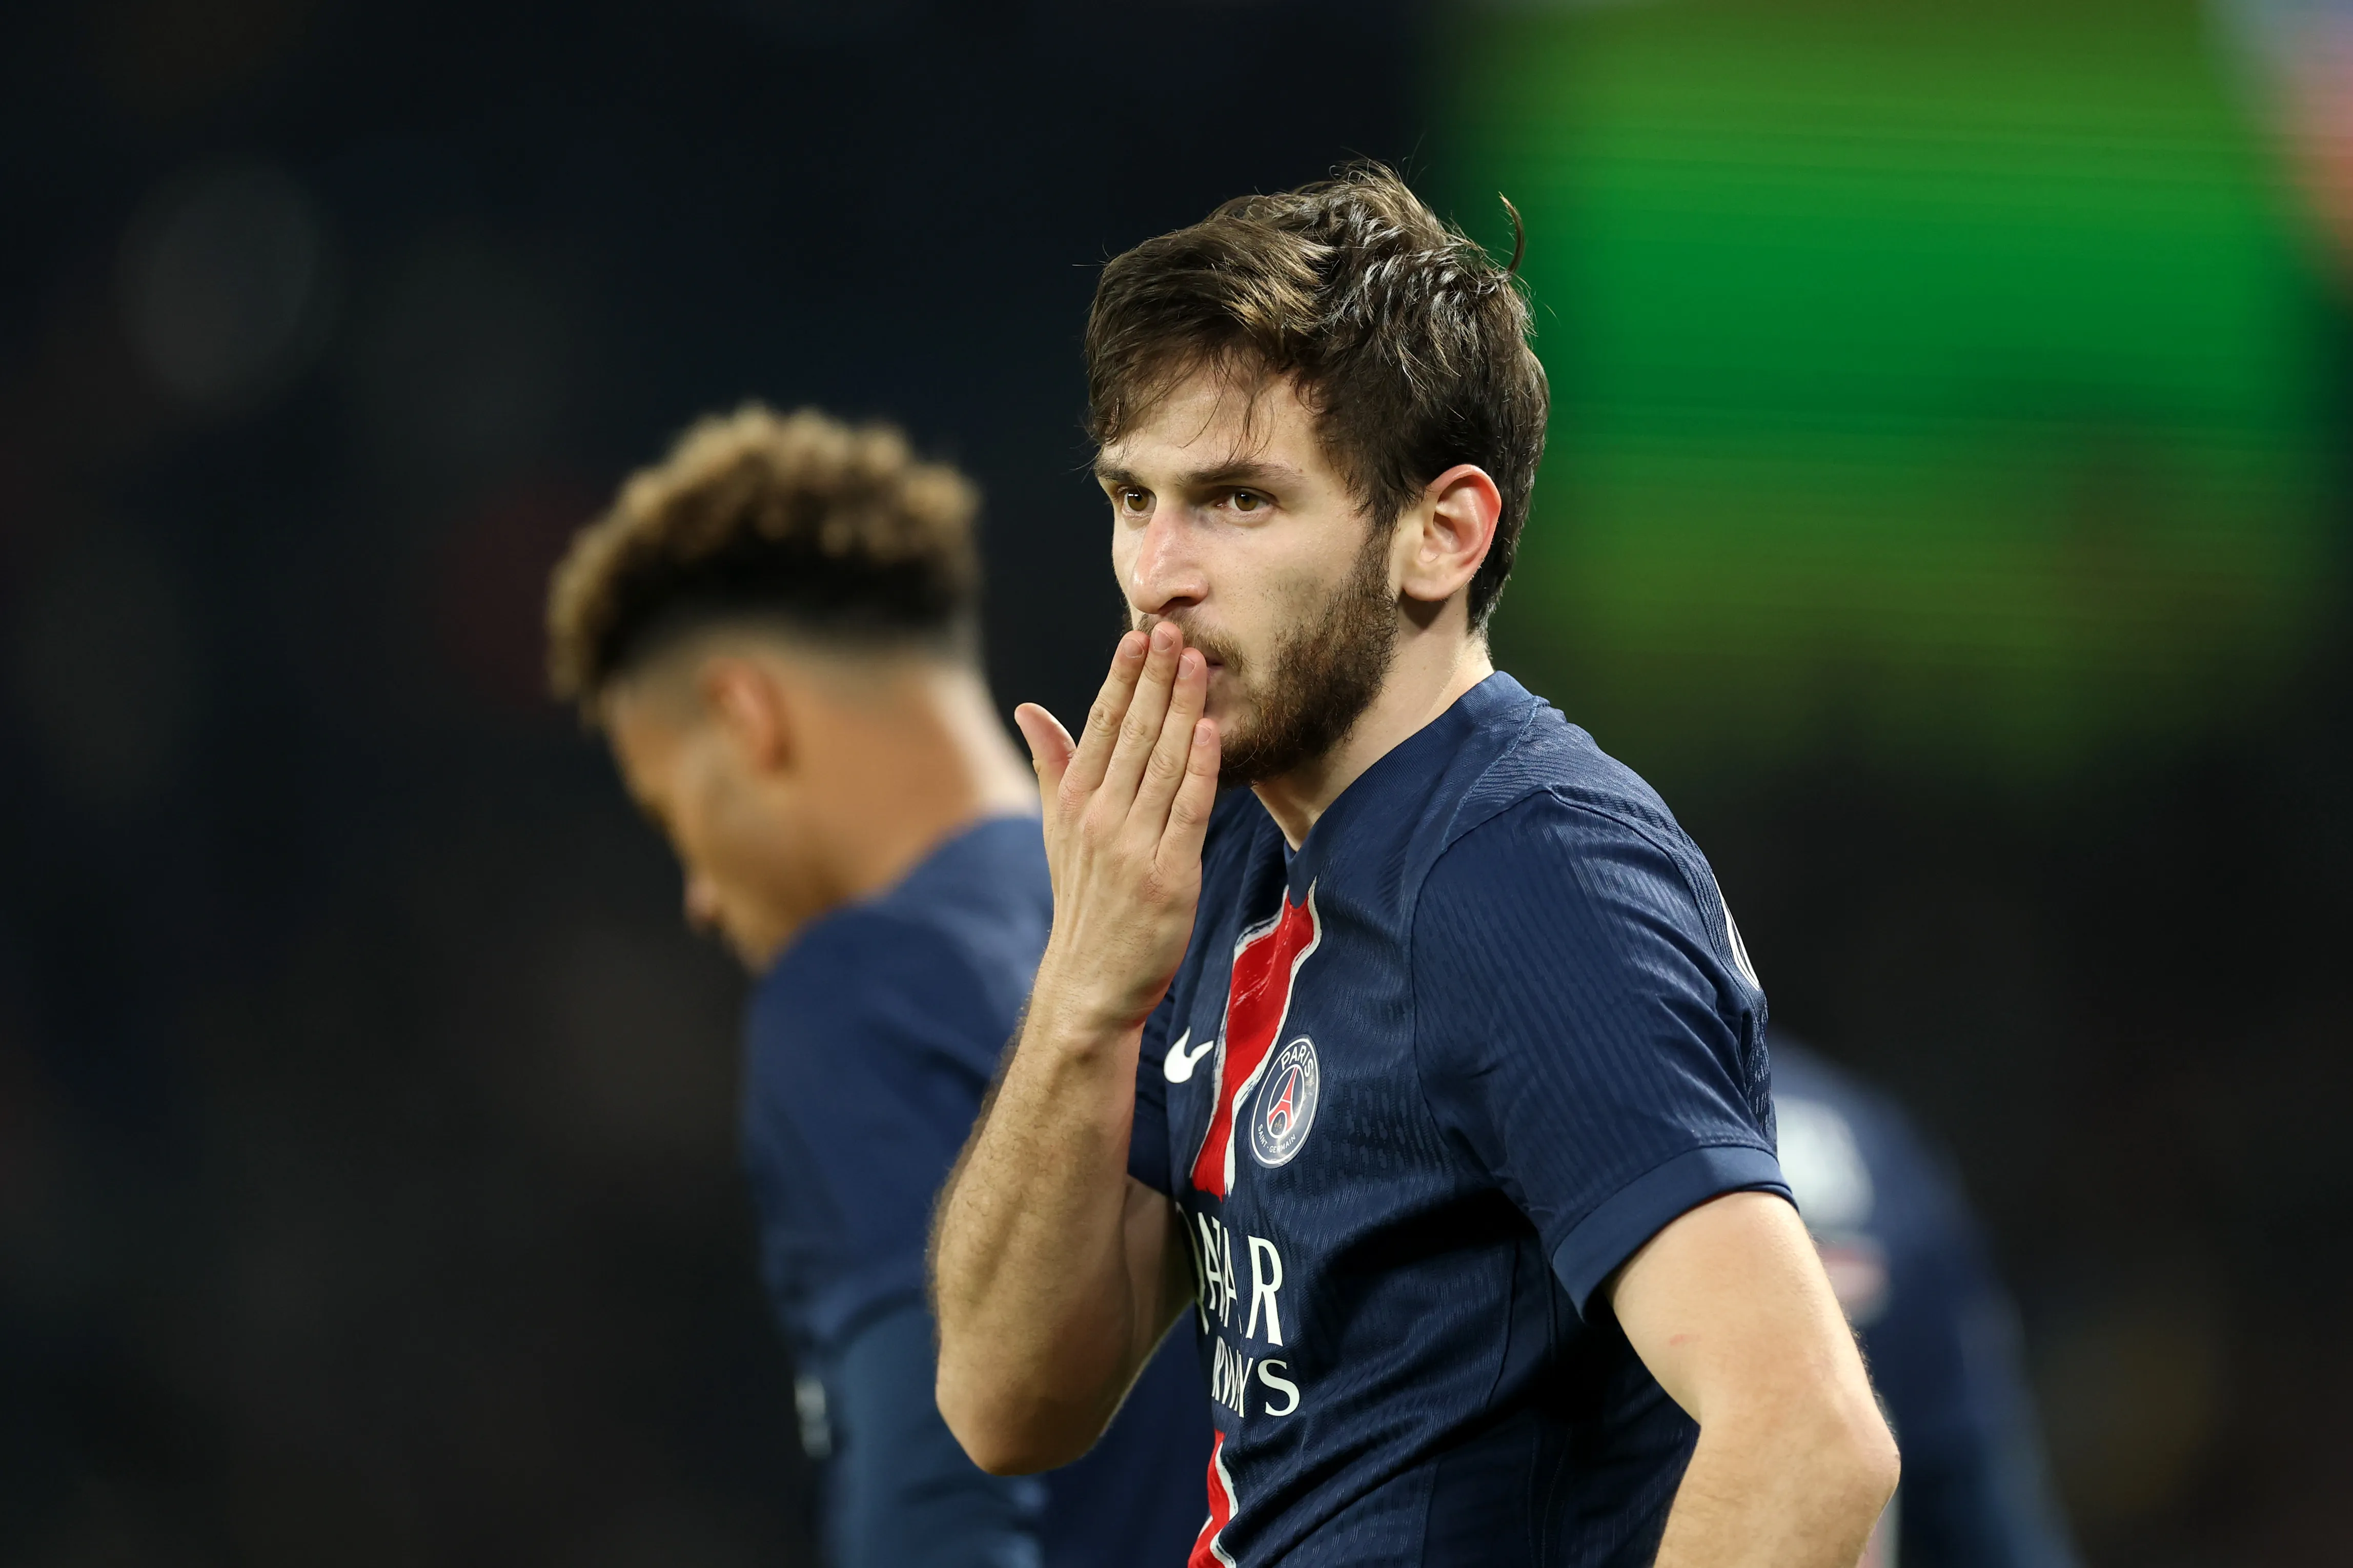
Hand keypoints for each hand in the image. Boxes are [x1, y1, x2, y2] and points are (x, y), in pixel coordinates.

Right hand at [1014, 622, 1219, 1036]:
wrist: (1090, 982)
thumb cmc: (1082, 900)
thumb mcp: (1058, 830)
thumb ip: (1052, 765)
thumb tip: (1030, 708)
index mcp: (1073, 803)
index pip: (1100, 725)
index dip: (1121, 677)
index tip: (1138, 634)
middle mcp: (1099, 819)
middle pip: (1132, 734)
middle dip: (1155, 678)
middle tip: (1175, 628)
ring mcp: (1133, 847)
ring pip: (1163, 763)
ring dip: (1181, 708)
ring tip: (1198, 661)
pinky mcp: (1169, 877)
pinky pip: (1188, 811)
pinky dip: (1201, 769)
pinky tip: (1210, 730)